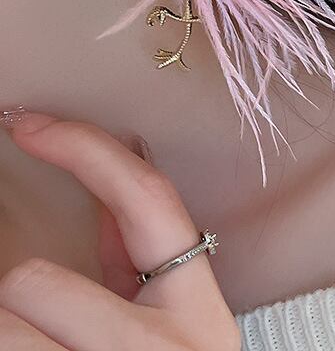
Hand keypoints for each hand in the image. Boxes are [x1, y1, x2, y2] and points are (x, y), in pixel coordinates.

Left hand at [0, 113, 239, 349]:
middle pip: (33, 281)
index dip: (86, 150)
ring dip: (8, 327)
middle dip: (21, 293)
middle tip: (41, 324)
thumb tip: (100, 189)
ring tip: (42, 340)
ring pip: (2, 326)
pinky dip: (10, 344)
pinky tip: (41, 347)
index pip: (146, 200)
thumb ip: (132, 255)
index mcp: (197, 308)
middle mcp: (159, 346)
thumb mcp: (168, 316)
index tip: (30, 126)